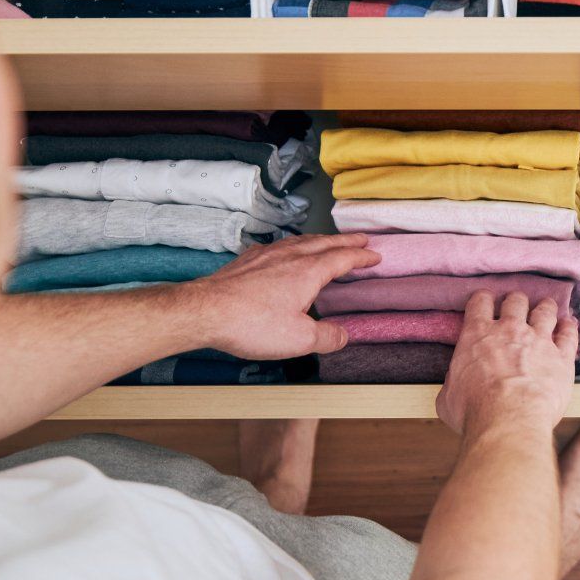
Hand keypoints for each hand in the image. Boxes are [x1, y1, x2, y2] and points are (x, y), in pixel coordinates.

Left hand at [183, 233, 379, 358]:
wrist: (205, 311)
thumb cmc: (252, 323)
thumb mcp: (299, 339)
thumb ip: (327, 337)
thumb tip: (343, 336)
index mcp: (308, 272)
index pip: (342, 258)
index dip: (361, 257)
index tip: (374, 255)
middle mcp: (290, 257)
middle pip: (324, 243)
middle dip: (345, 242)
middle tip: (361, 240)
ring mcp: (266, 256)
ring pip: (300, 241)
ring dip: (320, 240)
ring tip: (327, 242)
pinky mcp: (246, 262)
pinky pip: (277, 247)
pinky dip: (292, 246)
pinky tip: (285, 252)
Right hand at [436, 292, 576, 436]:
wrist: (508, 421)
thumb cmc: (474, 412)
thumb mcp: (448, 396)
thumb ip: (454, 381)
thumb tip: (455, 381)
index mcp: (478, 335)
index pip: (480, 302)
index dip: (483, 299)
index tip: (485, 302)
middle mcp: (510, 330)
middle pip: (516, 301)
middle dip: (516, 302)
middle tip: (516, 307)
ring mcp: (538, 341)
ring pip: (545, 311)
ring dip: (545, 308)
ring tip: (545, 308)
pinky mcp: (561, 357)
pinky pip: (569, 334)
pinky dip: (569, 327)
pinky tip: (569, 325)